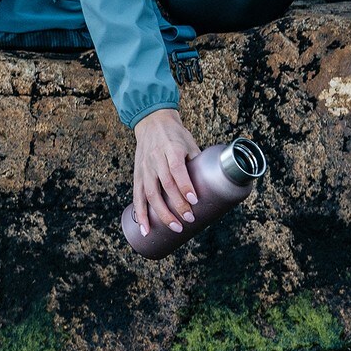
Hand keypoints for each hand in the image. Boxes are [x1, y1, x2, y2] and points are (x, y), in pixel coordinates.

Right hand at [132, 107, 201, 235]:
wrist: (152, 122)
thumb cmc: (175, 135)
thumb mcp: (190, 143)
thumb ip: (197, 163)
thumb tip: (212, 186)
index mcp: (171, 149)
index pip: (177, 170)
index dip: (185, 186)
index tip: (194, 201)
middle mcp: (156, 159)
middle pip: (165, 185)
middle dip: (177, 204)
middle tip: (189, 219)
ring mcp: (145, 168)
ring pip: (150, 194)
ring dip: (161, 214)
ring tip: (175, 228)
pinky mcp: (137, 175)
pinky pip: (137, 196)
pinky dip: (141, 214)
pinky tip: (146, 229)